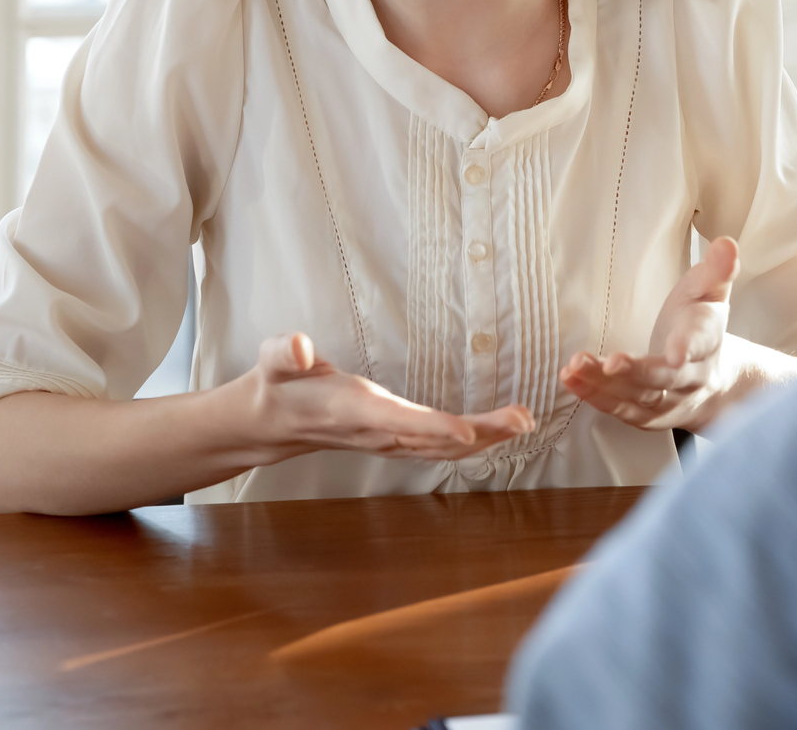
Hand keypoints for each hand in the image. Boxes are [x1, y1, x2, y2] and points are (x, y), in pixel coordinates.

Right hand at [244, 332, 533, 461]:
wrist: (272, 421)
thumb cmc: (279, 384)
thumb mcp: (274, 361)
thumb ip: (285, 353)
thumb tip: (299, 347)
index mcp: (353, 410)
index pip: (396, 421)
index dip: (431, 428)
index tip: (467, 431)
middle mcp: (376, 432)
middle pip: (434, 440)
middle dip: (481, 433)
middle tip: (523, 419)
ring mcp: (388, 441)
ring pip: (443, 449)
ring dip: (486, 439)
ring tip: (524, 422)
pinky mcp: (395, 441)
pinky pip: (439, 448)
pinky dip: (472, 443)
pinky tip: (498, 433)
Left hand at [559, 236, 740, 432]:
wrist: (718, 381)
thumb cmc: (702, 326)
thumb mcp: (712, 294)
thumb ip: (717, 270)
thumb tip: (726, 244)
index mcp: (708, 340)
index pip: (701, 343)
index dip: (688, 346)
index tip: (675, 352)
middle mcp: (692, 377)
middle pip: (665, 378)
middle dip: (636, 372)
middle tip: (609, 362)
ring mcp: (671, 402)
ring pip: (639, 398)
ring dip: (606, 385)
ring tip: (575, 366)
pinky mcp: (650, 417)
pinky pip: (622, 411)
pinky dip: (596, 397)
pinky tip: (571, 380)